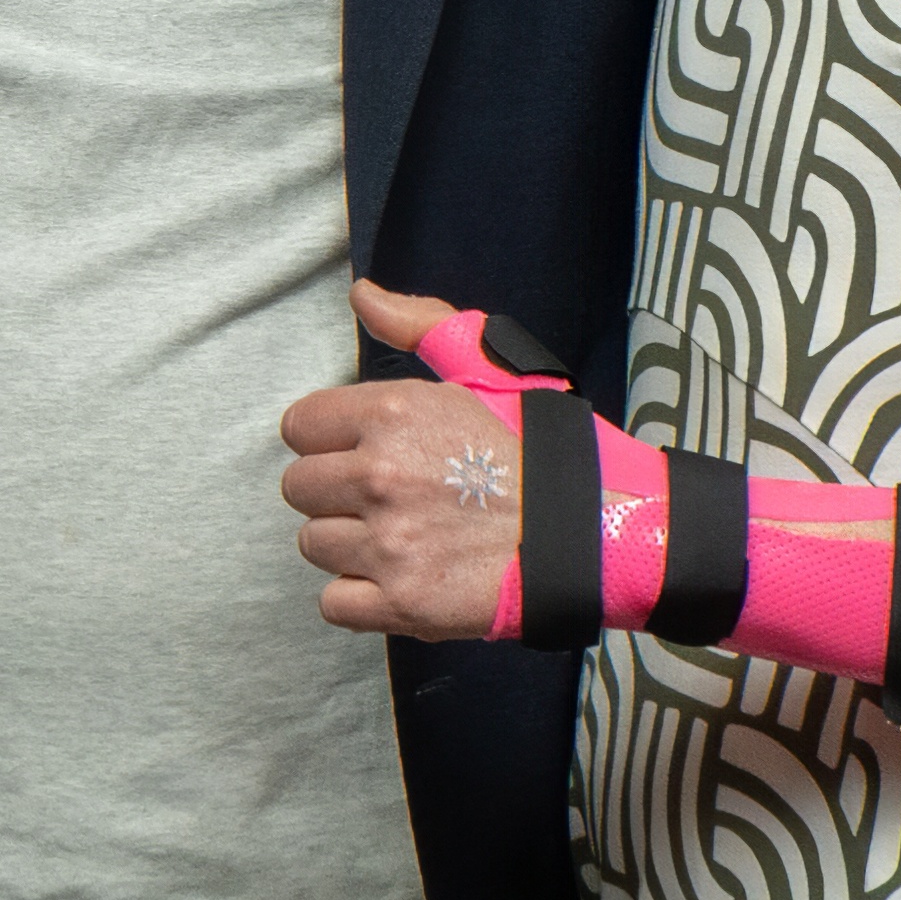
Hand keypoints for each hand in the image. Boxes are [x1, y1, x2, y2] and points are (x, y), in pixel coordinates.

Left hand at [279, 279, 525, 643]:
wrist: (600, 532)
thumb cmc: (547, 451)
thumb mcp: (490, 367)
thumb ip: (419, 325)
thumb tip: (362, 296)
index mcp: (394, 413)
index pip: (300, 427)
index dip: (328, 439)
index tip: (361, 451)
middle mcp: (381, 475)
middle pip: (300, 488)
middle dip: (336, 492)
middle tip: (388, 497)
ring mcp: (389, 544)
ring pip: (314, 544)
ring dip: (349, 544)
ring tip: (403, 536)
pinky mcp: (402, 604)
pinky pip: (335, 603)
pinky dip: (361, 597)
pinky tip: (401, 578)